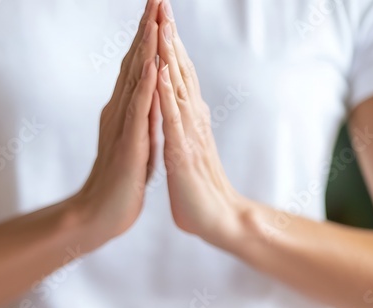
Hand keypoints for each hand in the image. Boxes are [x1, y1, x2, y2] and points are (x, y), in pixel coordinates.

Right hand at [72, 0, 161, 241]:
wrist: (102, 213)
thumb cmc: (120, 180)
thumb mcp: (135, 137)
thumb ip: (140, 112)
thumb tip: (149, 89)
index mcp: (125, 108)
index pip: (139, 63)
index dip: (149, 33)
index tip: (158, 4)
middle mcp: (120, 110)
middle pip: (135, 61)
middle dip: (147, 27)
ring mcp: (122, 126)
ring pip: (135, 80)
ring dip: (146, 48)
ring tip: (155, 18)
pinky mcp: (128, 145)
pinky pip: (138, 112)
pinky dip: (145, 88)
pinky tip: (152, 67)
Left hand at [156, 0, 250, 245]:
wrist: (215, 219)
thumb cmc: (196, 188)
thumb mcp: (184, 147)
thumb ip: (181, 125)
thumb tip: (178, 107)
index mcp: (187, 116)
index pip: (176, 72)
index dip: (168, 42)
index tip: (157, 13)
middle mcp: (191, 117)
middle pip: (179, 68)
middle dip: (169, 34)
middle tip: (161, 1)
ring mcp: (189, 132)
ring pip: (178, 85)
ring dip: (169, 54)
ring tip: (161, 23)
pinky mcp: (183, 151)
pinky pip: (173, 118)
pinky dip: (165, 93)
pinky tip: (159, 72)